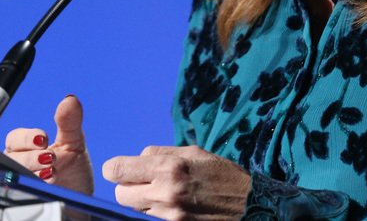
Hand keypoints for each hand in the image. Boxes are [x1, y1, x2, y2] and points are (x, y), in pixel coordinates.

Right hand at [4, 95, 94, 194]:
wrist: (80, 199)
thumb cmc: (73, 170)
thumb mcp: (74, 144)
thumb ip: (70, 122)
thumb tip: (70, 99)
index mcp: (26, 145)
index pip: (15, 138)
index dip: (28, 138)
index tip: (44, 139)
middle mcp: (18, 162)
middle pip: (11, 156)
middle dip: (31, 157)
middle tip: (50, 158)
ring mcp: (19, 180)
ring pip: (13, 174)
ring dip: (32, 171)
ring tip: (51, 172)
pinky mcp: (22, 196)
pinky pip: (18, 192)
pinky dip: (32, 187)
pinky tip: (47, 184)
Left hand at [103, 145, 249, 219]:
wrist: (250, 205)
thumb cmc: (222, 174)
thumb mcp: (194, 152)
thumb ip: (161, 154)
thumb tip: (137, 159)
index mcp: (168, 167)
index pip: (117, 170)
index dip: (116, 169)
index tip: (121, 169)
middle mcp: (165, 193)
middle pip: (120, 194)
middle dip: (128, 187)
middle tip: (145, 182)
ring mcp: (170, 216)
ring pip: (135, 209)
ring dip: (143, 201)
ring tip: (166, 194)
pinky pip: (151, 218)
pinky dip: (156, 212)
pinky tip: (176, 205)